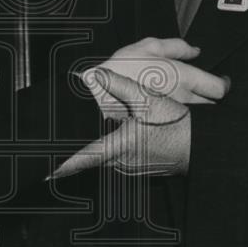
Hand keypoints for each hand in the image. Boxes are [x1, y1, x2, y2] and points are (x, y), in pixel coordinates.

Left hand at [52, 68, 191, 178]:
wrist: (202, 147)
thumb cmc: (178, 127)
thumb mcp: (149, 101)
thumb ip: (121, 87)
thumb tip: (98, 73)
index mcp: (120, 147)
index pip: (85, 158)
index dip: (63, 165)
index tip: (44, 173)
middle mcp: (122, 162)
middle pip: (92, 157)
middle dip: (75, 154)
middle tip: (53, 155)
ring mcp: (131, 168)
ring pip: (106, 159)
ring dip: (97, 152)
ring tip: (76, 149)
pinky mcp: (139, 169)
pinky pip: (120, 160)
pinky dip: (115, 152)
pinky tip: (123, 140)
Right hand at [85, 38, 228, 120]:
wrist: (93, 97)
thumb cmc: (118, 69)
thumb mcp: (146, 46)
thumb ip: (176, 47)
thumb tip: (195, 51)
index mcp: (183, 78)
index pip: (220, 89)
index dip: (222, 85)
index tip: (219, 82)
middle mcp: (183, 101)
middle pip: (212, 108)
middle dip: (212, 102)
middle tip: (203, 94)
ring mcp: (172, 119)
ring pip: (197, 121)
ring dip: (196, 114)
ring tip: (185, 107)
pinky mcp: (162, 132)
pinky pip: (179, 129)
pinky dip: (179, 125)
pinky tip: (168, 119)